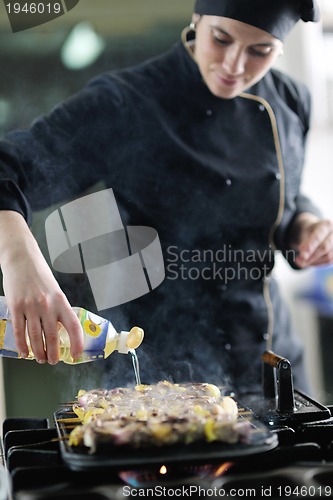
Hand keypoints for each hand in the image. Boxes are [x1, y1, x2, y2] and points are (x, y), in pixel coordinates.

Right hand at [0, 211, 83, 363]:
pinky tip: (24, 352)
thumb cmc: (39, 275)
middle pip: (53, 335)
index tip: (76, 354)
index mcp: (61, 301)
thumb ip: (57, 308)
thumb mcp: (54, 290)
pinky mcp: (16, 307)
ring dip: (38, 351)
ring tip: (40, 359)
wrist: (21, 259)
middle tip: (52, 361)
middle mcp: (48, 305)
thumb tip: (61, 328)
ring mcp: (31, 306)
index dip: (77, 342)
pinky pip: (19, 331)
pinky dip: (22, 344)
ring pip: (35, 336)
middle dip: (53, 353)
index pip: (73, 325)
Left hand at [289, 213, 332, 267]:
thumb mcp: (305, 234)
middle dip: (311, 257)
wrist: (320, 232)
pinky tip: (310, 262)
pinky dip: (318, 263)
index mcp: (326, 225)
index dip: (310, 247)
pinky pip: (329, 261)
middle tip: (298, 262)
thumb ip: (304, 244)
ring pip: (327, 257)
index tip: (303, 256)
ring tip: (302, 262)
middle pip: (324, 247)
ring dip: (313, 262)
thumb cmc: (312, 232)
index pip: (318, 237)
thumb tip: (303, 257)